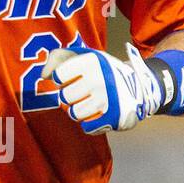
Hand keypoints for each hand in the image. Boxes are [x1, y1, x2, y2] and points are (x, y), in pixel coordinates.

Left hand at [42, 42, 163, 133]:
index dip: (62, 79)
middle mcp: (100, 79)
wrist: (139, 86)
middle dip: (69, 97)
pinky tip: (98, 114)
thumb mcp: (84, 55)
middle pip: (64, 98)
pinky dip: (91, 123)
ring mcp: (108, 99)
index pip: (58, 76)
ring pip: (74, 114)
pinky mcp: (114, 117)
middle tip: (81, 93)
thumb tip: (44, 75)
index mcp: (92, 61)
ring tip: (88, 103)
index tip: (71, 77)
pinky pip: (88, 127)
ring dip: (78, 111)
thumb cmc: (102, 70)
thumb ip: (58, 58)